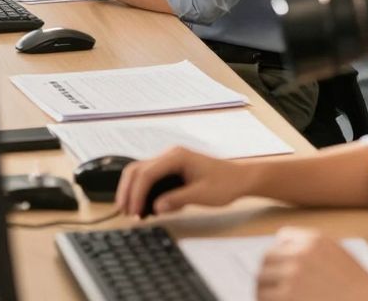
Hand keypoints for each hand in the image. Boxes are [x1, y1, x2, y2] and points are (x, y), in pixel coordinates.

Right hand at [115, 146, 251, 217]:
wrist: (241, 178)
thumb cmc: (226, 183)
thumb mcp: (202, 195)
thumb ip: (177, 200)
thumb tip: (156, 207)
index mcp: (177, 156)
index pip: (147, 174)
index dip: (136, 194)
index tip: (134, 212)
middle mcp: (170, 155)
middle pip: (137, 169)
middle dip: (127, 191)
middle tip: (126, 212)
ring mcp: (170, 161)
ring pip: (140, 172)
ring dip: (132, 190)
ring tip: (131, 211)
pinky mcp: (171, 169)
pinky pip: (150, 177)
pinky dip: (142, 190)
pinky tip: (143, 206)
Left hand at [256, 228, 367, 300]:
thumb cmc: (354, 284)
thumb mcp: (335, 252)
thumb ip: (307, 243)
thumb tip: (279, 241)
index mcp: (313, 242)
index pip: (280, 242)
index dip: (278, 256)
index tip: (277, 268)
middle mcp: (300, 257)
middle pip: (266, 260)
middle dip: (267, 273)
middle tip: (268, 285)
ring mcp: (293, 279)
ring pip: (261, 280)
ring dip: (263, 289)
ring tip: (269, 297)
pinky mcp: (287, 299)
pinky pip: (265, 297)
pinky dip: (266, 300)